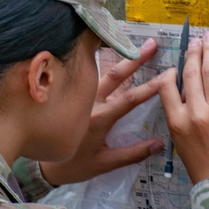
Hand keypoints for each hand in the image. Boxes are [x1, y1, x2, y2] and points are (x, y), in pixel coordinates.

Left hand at [40, 39, 164, 185]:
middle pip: (116, 76)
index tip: (166, 75)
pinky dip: (101, 62)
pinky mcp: (73, 95)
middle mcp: (90, 103)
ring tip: (132, 41)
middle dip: (135, 59)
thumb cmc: (74, 166)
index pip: (129, 99)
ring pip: (103, 73)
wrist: (42, 167)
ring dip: (119, 58)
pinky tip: (108, 50)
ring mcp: (81, 97)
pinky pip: (90, 76)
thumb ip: (132, 154)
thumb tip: (159, 144)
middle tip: (151, 44)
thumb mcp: (104, 164)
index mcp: (99, 119)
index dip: (150, 87)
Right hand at [158, 31, 208, 183]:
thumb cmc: (201, 163)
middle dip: (194, 53)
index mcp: (176, 121)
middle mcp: (195, 113)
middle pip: (191, 74)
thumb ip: (178, 113)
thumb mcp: (178, 139)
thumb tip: (185, 86)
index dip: (171, 70)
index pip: (167, 86)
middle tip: (196, 40)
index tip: (178, 62)